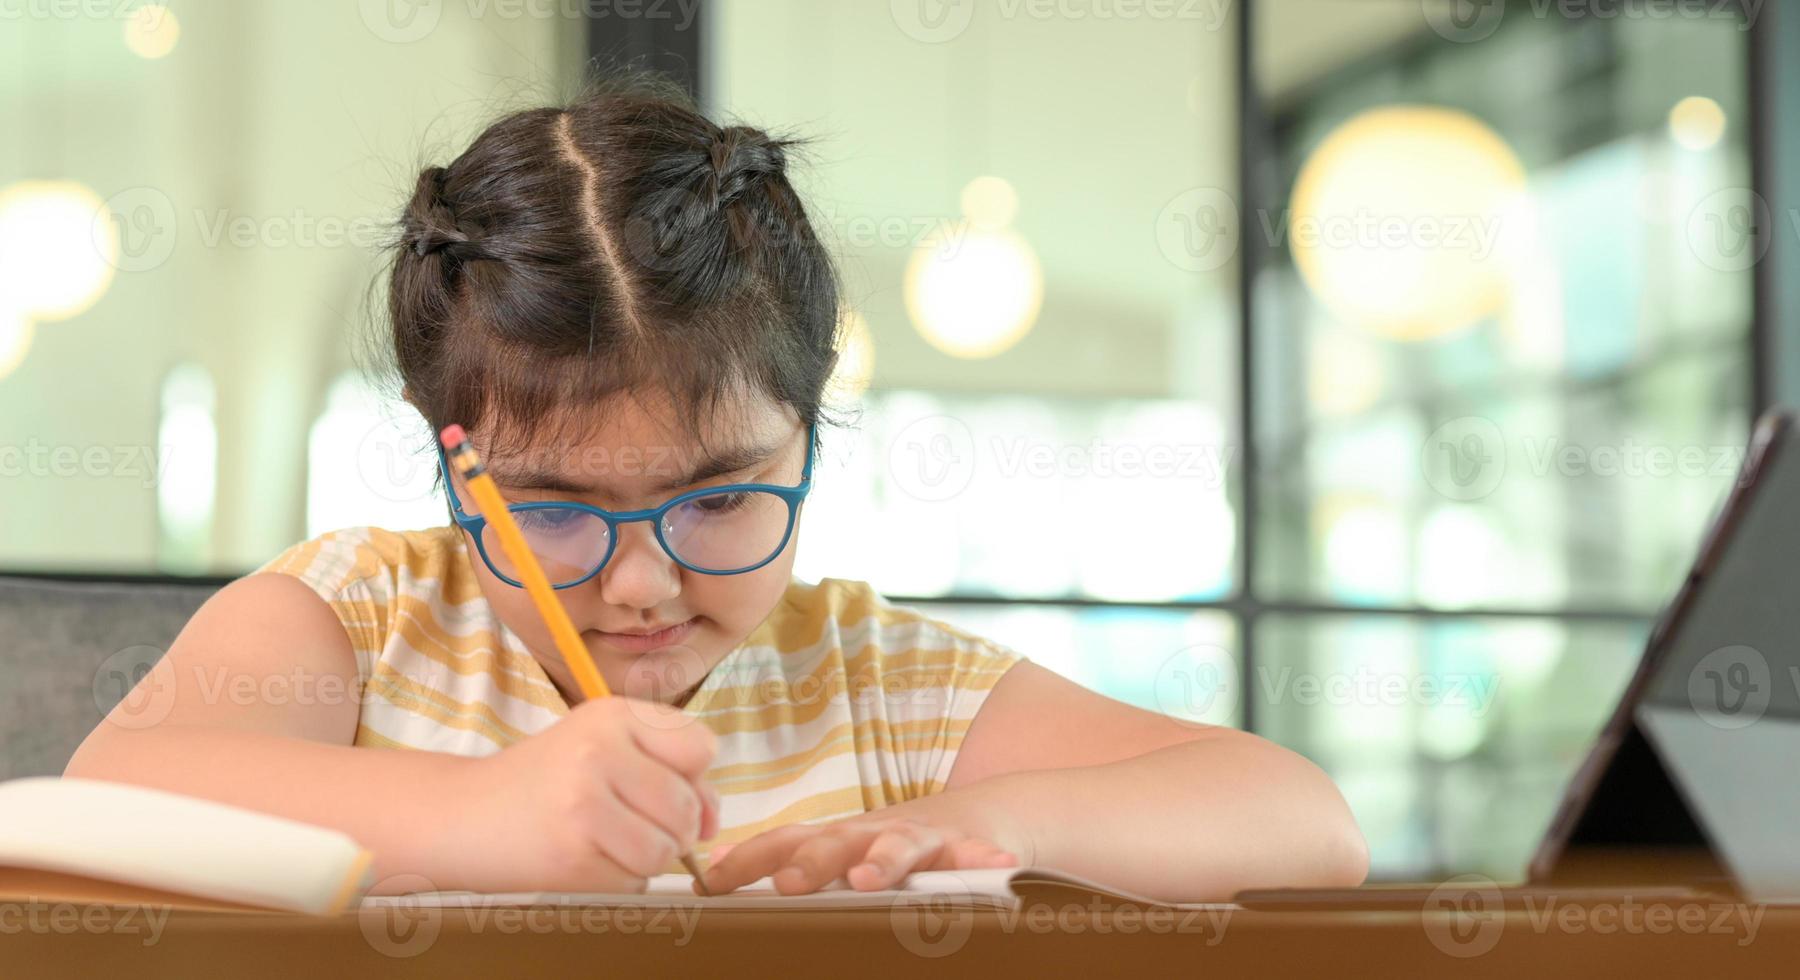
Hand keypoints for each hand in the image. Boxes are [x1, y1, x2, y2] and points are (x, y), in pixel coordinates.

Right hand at [434, 697, 719, 893]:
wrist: (460, 814)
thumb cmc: (542, 781)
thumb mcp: (602, 748)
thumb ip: (668, 771)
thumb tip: (711, 822)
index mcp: (613, 713)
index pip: (701, 747)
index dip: (695, 779)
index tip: (668, 790)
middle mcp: (600, 750)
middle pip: (687, 806)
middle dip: (672, 828)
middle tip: (631, 823)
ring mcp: (585, 801)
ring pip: (666, 850)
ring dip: (646, 858)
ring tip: (607, 841)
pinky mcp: (572, 851)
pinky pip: (634, 880)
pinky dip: (619, 879)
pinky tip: (585, 857)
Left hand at [700, 814, 1025, 895]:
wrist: (972, 819)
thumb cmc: (889, 847)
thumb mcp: (839, 852)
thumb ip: (787, 861)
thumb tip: (716, 869)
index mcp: (836, 840)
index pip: (783, 842)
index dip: (749, 859)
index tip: (714, 881)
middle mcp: (871, 834)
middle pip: (836, 841)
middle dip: (810, 861)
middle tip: (787, 884)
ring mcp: (918, 838)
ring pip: (899, 845)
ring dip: (883, 861)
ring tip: (868, 880)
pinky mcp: (964, 847)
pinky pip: (975, 855)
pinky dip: (983, 861)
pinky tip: (995, 869)